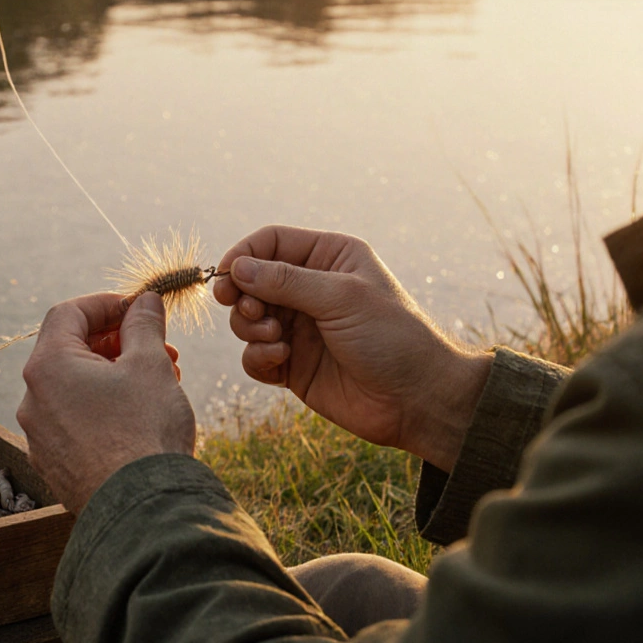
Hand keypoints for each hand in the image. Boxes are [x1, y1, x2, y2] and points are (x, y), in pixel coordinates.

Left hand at [17, 292, 195, 514]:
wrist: (142, 510)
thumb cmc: (145, 431)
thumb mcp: (151, 364)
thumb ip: (143, 325)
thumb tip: (144, 301)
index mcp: (48, 367)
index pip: (68, 313)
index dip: (105, 304)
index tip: (138, 309)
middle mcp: (32, 400)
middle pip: (69, 352)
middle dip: (116, 344)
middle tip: (159, 349)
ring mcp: (39, 437)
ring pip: (74, 390)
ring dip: (113, 377)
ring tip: (158, 384)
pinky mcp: (53, 466)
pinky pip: (74, 424)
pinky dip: (102, 410)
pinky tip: (138, 419)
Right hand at [213, 225, 491, 471]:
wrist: (417, 400)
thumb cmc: (392, 338)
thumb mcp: (341, 297)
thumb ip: (285, 280)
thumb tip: (237, 268)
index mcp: (329, 258)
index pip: (271, 242)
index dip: (243, 256)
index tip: (225, 276)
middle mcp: (311, 289)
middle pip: (251, 281)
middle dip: (243, 296)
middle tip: (250, 311)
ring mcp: (299, 328)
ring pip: (247, 318)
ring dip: (250, 327)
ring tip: (275, 338)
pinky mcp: (292, 364)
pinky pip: (254, 355)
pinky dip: (257, 356)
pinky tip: (280, 359)